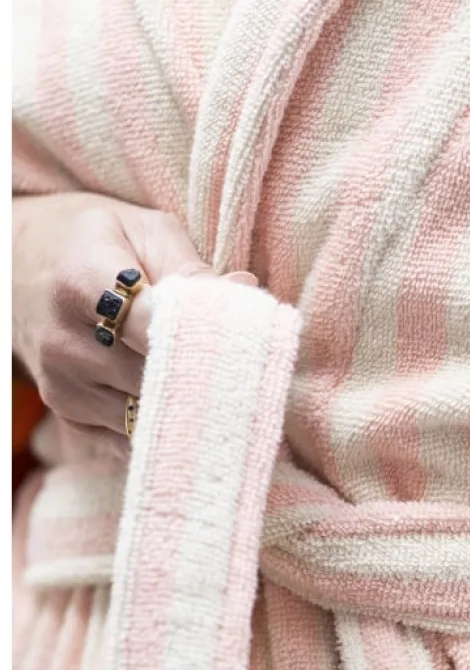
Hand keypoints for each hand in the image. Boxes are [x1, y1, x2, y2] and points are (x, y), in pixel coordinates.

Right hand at [11, 191, 255, 442]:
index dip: (206, 338)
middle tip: (247, 368)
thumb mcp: (141, 231)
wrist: (15, 266)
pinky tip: (187, 407)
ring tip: (219, 385)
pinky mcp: (70, 417)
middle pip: (158, 380)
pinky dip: (165, 426)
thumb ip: (192, 267)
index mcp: (81, 283)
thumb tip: (245, 292)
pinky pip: (132, 438)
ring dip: (189, 406)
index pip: (158, 329)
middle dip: (207, 376)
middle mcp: (65, 343)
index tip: (244, 340)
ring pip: (150, 416)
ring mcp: (64, 387)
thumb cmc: (92, 241)